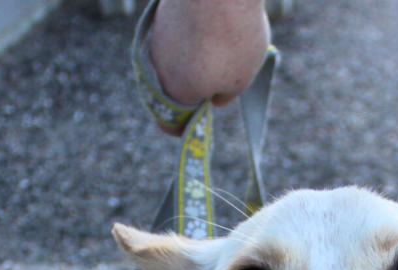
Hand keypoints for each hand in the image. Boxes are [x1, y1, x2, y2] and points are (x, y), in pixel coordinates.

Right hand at [149, 0, 269, 131]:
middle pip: (173, 90)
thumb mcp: (240, 79)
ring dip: (192, 63)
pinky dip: (190, 38)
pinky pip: (176, 36)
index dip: (186, 129)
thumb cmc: (233, 37)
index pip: (171, 124)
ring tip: (223, 53)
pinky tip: (211, 29)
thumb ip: (225, 95)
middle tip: (217, 90)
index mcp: (177, 94)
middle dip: (193, 94)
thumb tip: (215, 97)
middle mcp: (158, 67)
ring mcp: (157, 37)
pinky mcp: (161, 12)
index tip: (199, 130)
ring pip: (173, 61)